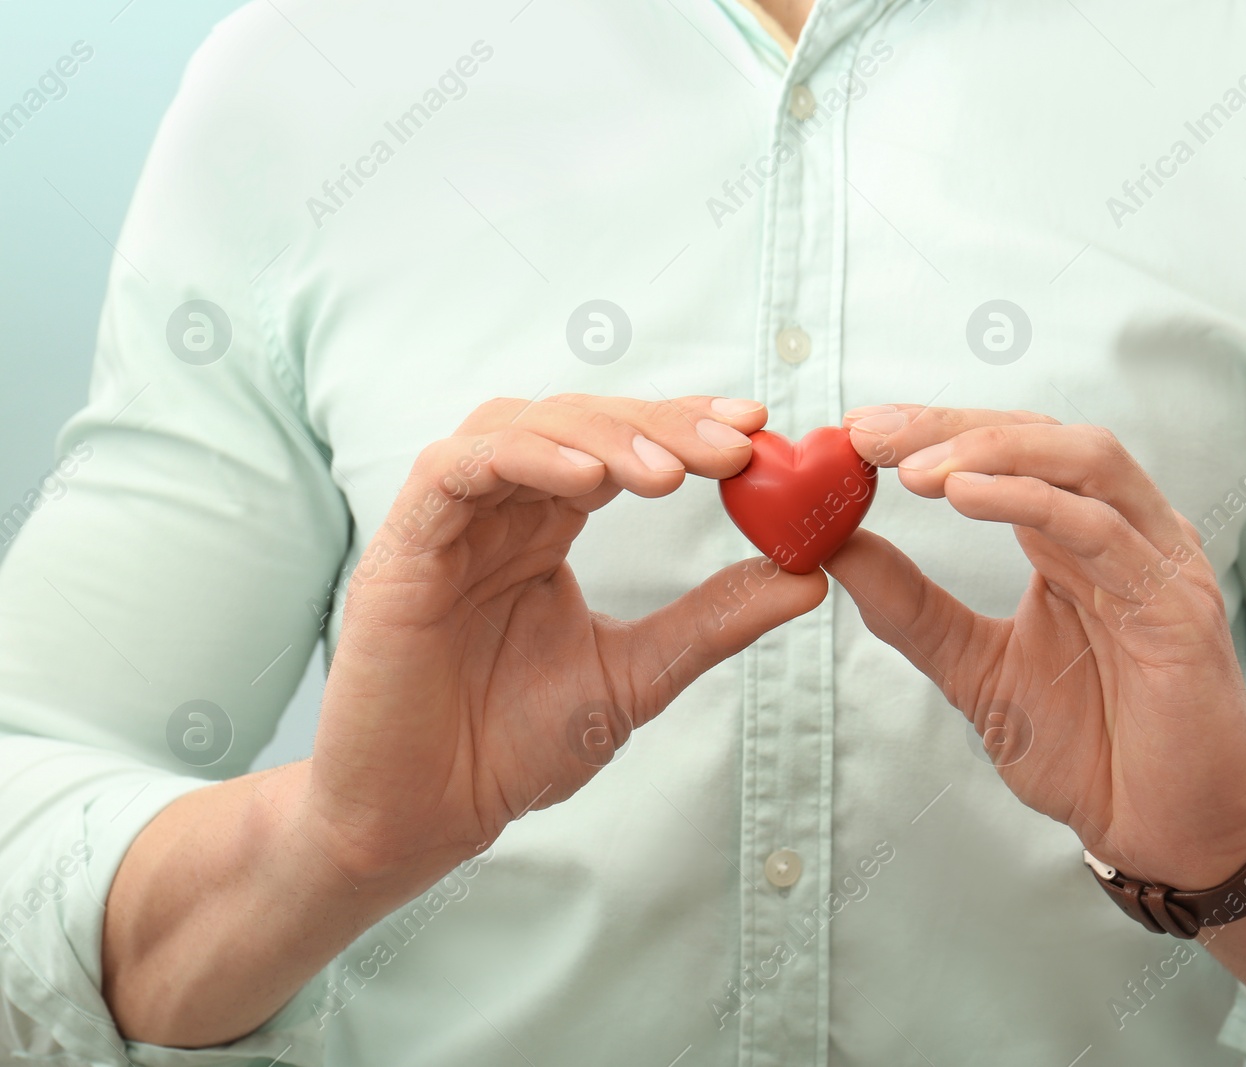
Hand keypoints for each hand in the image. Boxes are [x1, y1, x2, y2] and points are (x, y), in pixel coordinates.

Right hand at [307, 394, 827, 886]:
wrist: (422, 819)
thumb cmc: (510, 748)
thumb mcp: (637, 674)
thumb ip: (712, 620)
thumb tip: (810, 576)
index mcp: (546, 528)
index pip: (620, 446)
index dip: (685, 426)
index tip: (758, 430)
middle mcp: (499, 510)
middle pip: (580, 420)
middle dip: (661, 424)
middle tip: (734, 446)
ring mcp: (448, 522)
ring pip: (522, 426)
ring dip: (601, 435)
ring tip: (670, 474)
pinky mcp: (401, 544)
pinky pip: (457, 469)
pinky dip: (525, 460)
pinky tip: (587, 482)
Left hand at [828, 405, 1245, 890]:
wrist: (1162, 832)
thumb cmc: (1087, 749)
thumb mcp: (973, 668)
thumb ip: (911, 608)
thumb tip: (834, 548)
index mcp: (1077, 539)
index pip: (1008, 451)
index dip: (934, 431)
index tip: (856, 434)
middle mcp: (1123, 533)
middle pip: (1042, 435)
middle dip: (951, 425)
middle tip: (870, 435)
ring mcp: (1158, 561)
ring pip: (1085, 460)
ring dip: (994, 451)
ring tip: (918, 469)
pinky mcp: (1179, 606)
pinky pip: (1105, 531)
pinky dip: (1034, 502)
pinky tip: (967, 497)